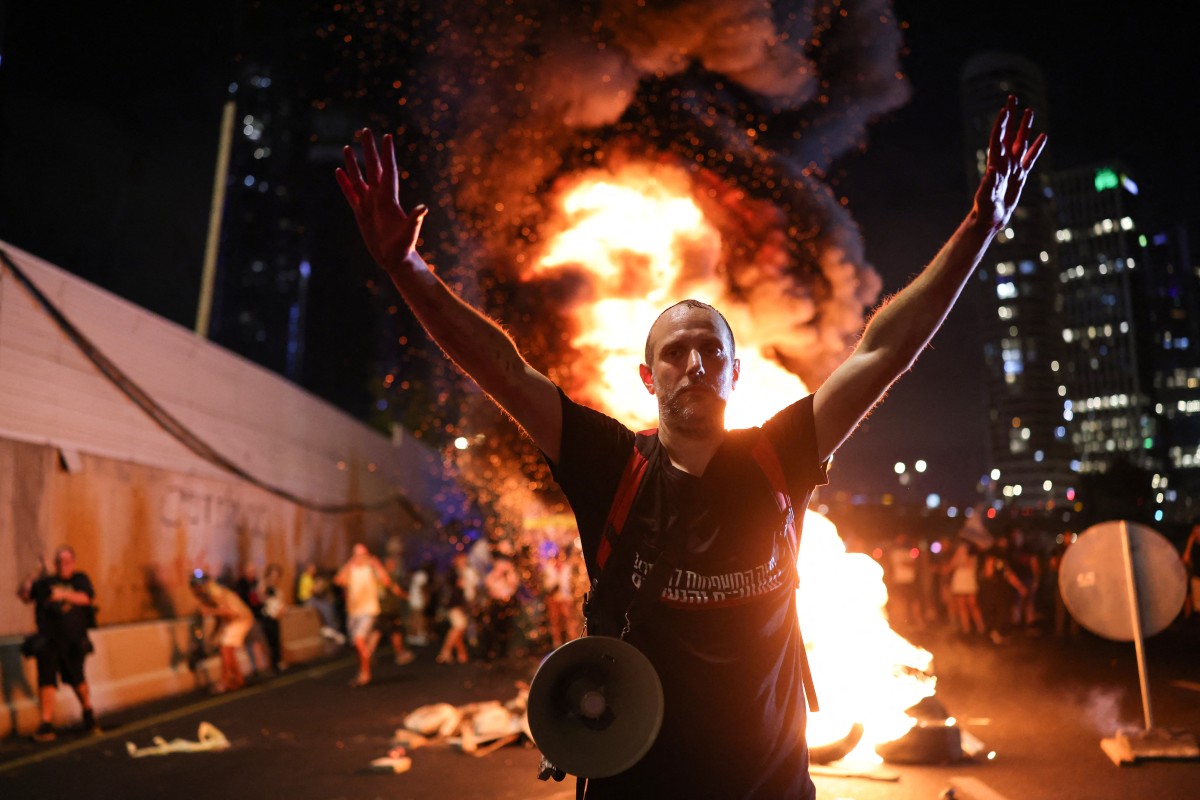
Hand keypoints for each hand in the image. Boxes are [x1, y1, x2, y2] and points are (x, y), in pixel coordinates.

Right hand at [335, 130, 428, 273]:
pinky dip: (345, 183)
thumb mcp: (410, 233)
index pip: (388, 170)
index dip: (387, 154)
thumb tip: (423, 208)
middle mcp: (379, 197)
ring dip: (354, 163)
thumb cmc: (404, 248)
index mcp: (390, 198)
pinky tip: (338, 171)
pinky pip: (351, 194)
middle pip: (373, 168)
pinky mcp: (361, 213)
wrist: (395, 260)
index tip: (386, 136)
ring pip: (359, 178)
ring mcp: (369, 204)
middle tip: (365, 130)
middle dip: (370, 149)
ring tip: (347, 147)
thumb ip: (415, 220)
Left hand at [973, 95, 1047, 230]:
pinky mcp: (1020, 176)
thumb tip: (993, 169)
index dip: (1002, 123)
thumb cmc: (985, 208)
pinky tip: (1043, 137)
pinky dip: (1036, 148)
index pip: (999, 138)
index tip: (1006, 109)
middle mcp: (1004, 161)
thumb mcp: (986, 196)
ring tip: (1030, 111)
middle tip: (1013, 98)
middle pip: (1009, 134)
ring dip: (1025, 127)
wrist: (991, 218)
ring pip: (1021, 142)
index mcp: (995, 163)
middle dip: (1011, 117)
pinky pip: (1030, 158)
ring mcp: (1013, 167)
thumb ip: (989, 183)